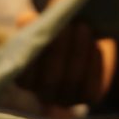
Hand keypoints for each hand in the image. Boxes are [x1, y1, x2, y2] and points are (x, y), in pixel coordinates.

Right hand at [16, 0, 116, 116]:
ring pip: (71, 81)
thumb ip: (31, 20)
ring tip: (84, 28)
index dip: (32, 56)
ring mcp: (66, 98)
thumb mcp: (42, 20)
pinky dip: (93, 66)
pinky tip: (96, 48)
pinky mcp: (87, 97)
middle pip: (49, 80)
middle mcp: (43, 94)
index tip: (41, 30)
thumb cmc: (57, 28)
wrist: (86, 37)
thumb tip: (27, 20)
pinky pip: (90, 88)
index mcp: (24, 78)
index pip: (23, 76)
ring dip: (78, 54)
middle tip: (68, 25)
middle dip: (58, 52)